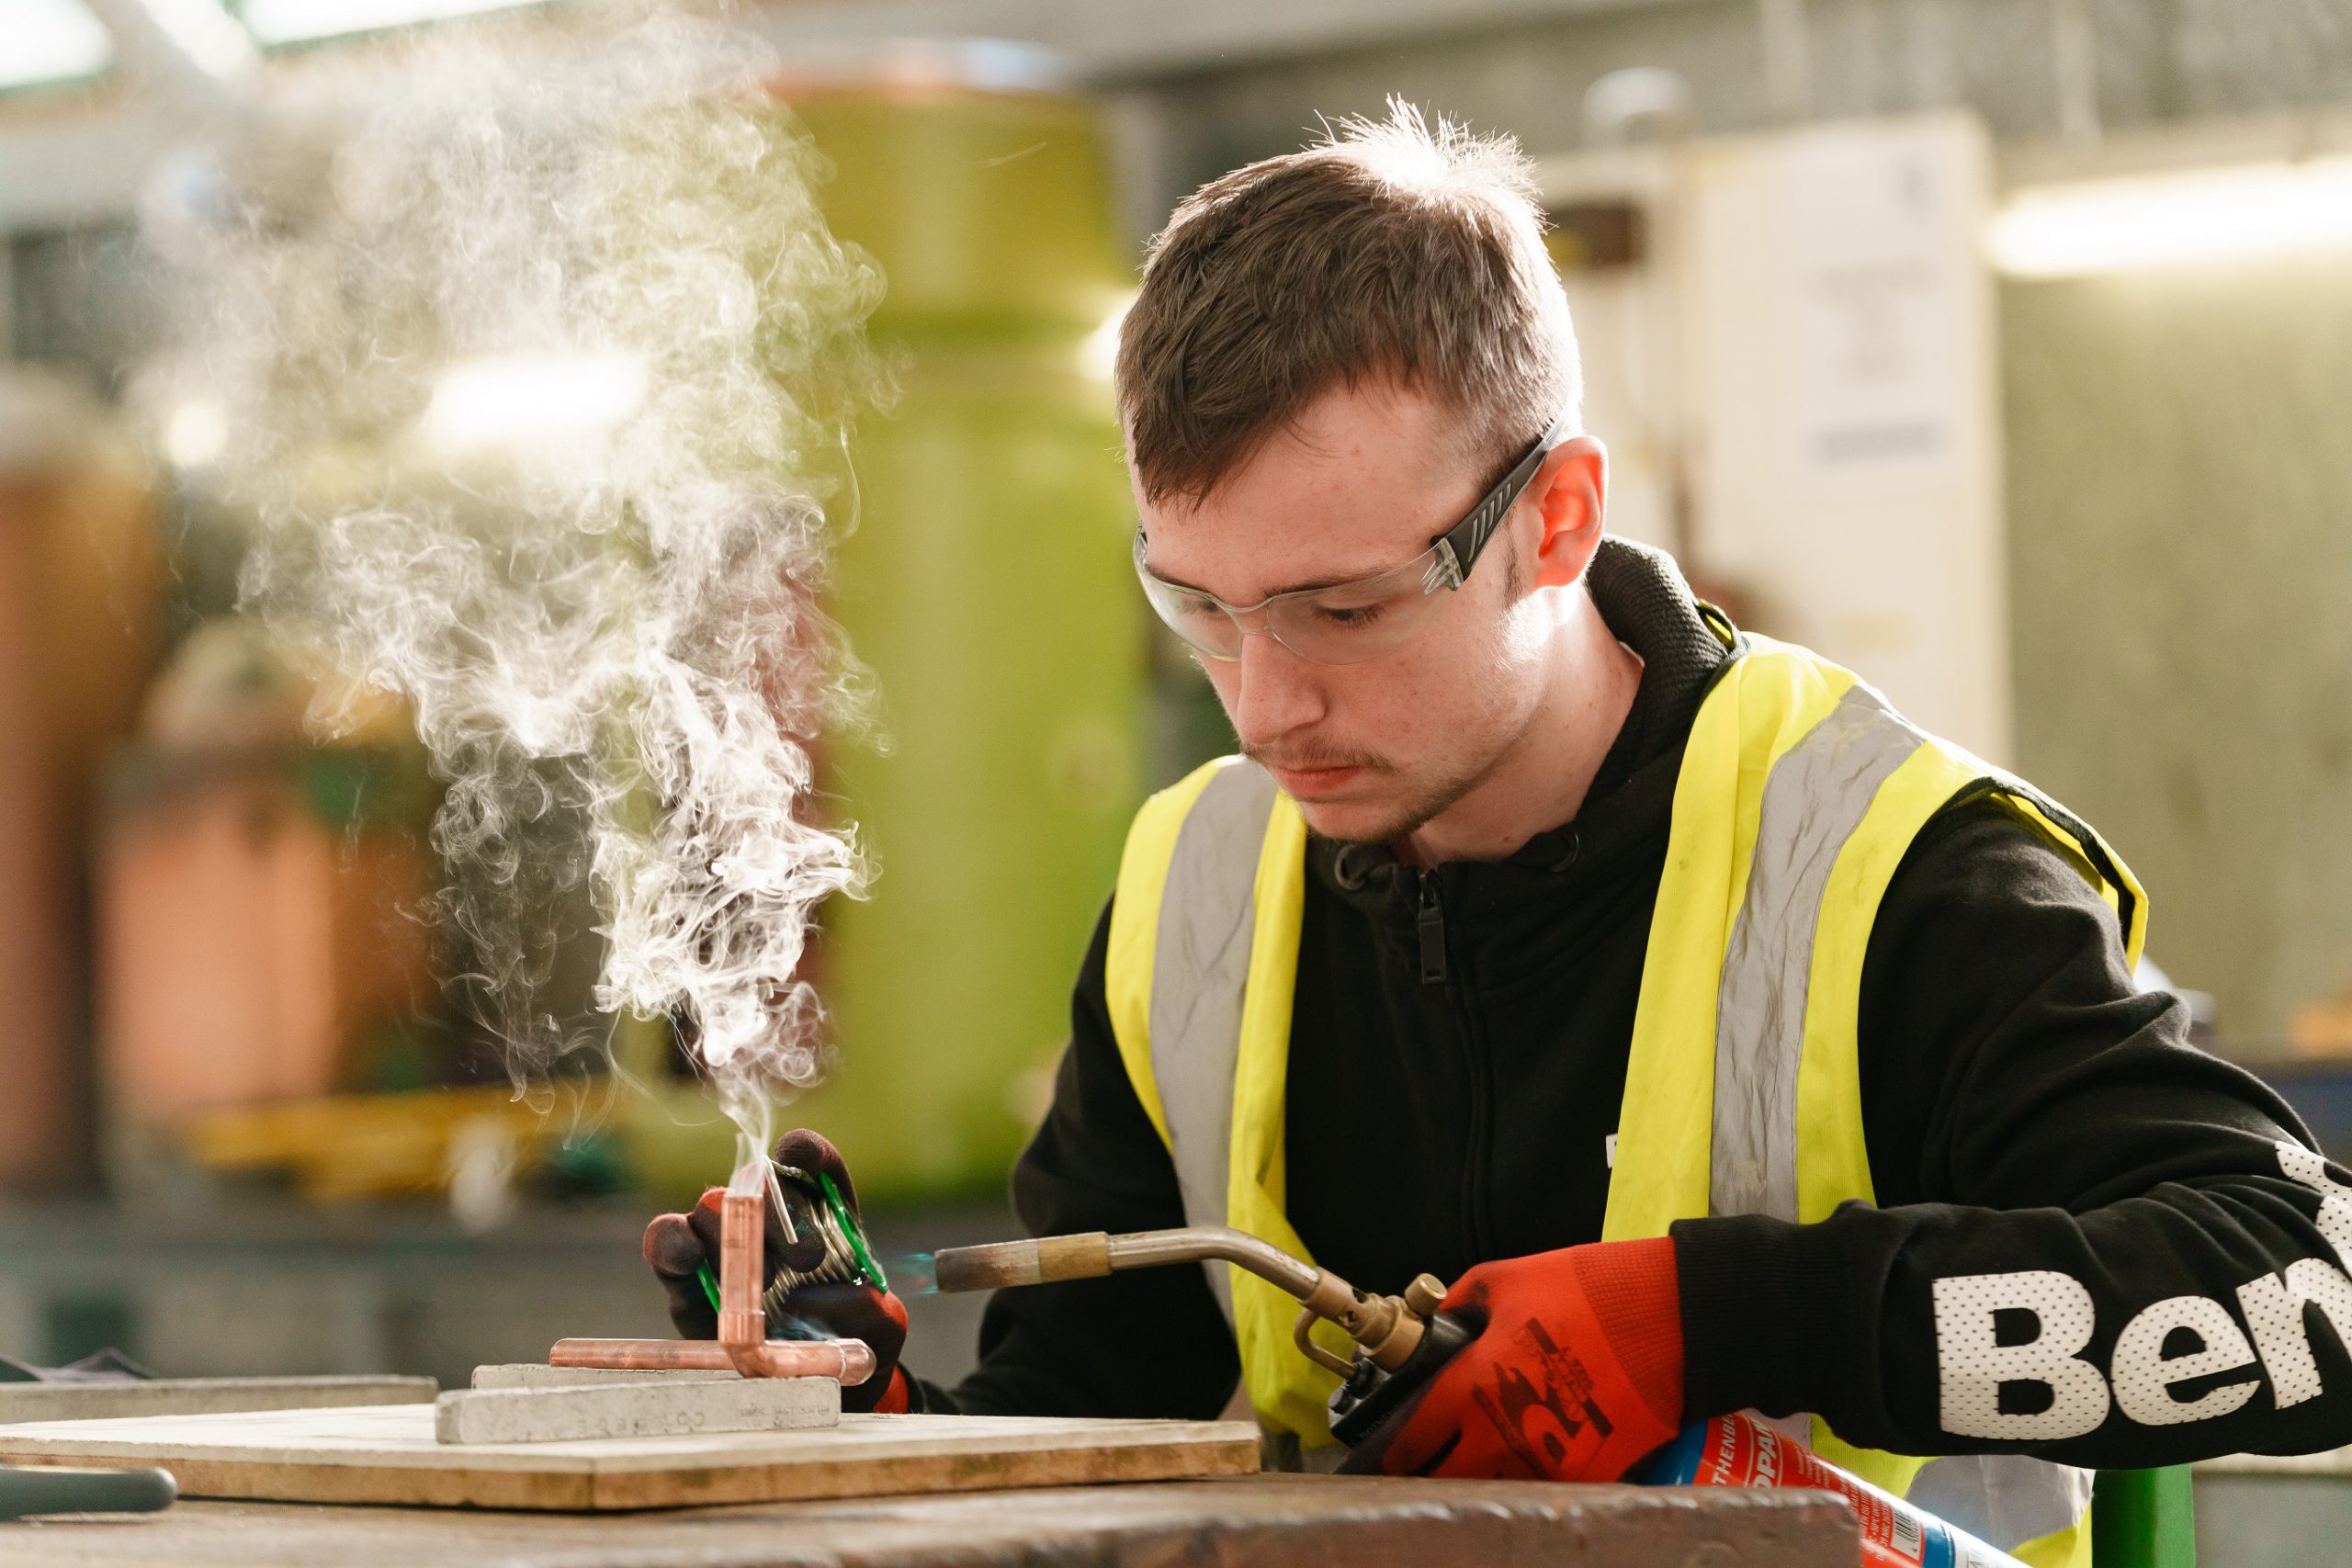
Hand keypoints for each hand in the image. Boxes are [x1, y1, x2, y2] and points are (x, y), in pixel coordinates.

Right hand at [642, 1128, 914, 1413]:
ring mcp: (725, 1242)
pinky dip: (672, 1242)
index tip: (799, 1158)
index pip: (810, 1160)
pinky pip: (666, 1241)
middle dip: (779, 1209)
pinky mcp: (687, 1276)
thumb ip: (864, 1309)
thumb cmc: (853, 1341)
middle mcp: (770, 1216)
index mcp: (824, 1210)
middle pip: (760, 1182)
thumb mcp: (880, 1327)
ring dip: (733, 1234)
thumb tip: (810, 1297)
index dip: (804, 1151)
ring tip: (760, 1282)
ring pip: (713, 1206)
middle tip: (808, 1258)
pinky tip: (688, 1256)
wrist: (816, 1386)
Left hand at [1339, 1236, 1682, 1480]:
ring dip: (1478, 1479)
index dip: (1393, 1450)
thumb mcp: (1507, 1279)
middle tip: (1425, 1465)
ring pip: (1493, 1490)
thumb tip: (1440, 1322)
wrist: (1674, 1321)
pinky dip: (1529, 1480)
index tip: (1383, 1454)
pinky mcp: (1589, 1476)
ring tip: (1474, 1462)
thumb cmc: (1590, 1292)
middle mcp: (1504, 1436)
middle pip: (1446, 1480)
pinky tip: (1527, 1460)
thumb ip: (1461, 1305)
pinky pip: (1542, 1488)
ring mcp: (1549, 1464)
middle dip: (1429, 1475)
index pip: (1415, 1439)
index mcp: (1475, 1387)